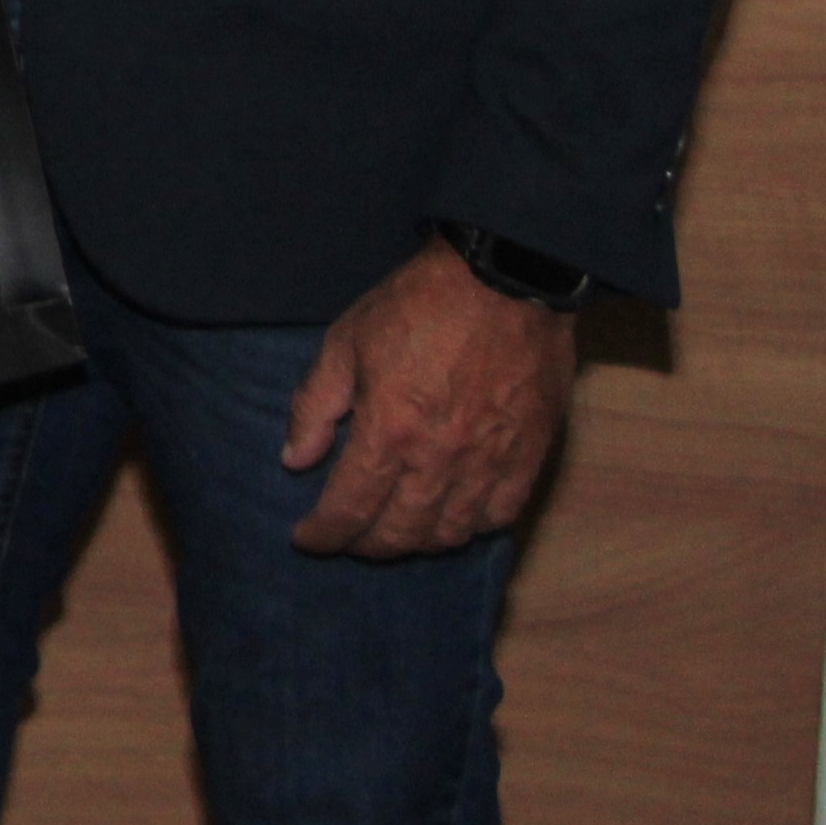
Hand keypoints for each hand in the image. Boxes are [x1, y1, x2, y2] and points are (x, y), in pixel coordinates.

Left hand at [283, 239, 576, 557]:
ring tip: (394, 532)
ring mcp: (490, 464)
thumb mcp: (345, 342)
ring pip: (450, 534)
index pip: (350, 509)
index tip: (307, 539)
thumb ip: (314, 405)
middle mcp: (440, 461)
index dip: (324, 533)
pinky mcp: (530, 457)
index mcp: (389, 433)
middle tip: (346, 538)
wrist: (505, 279)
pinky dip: (471, 528)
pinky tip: (452, 520)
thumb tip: (295, 459)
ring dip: (416, 543)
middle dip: (365, 545)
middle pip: (399, 533)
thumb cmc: (418, 304)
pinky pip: (499, 516)